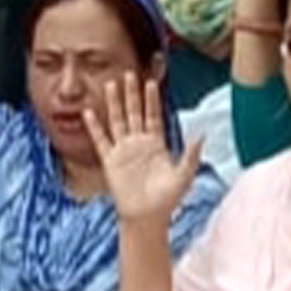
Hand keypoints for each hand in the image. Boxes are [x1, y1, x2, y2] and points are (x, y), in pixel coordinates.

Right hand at [83, 73, 202, 226]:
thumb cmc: (168, 198)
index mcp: (157, 144)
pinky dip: (94, 126)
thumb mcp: (184, 175)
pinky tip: (89, 112)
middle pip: (134, 112)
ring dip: (114, 104)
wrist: (147, 216)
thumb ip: (192, 155)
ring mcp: (123, 150)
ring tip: (110, 85)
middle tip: (128, 74)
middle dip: (131, 94)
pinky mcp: (110, 160)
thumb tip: (201, 134)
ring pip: (117, 121)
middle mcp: (139, 143)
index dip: (152, 99)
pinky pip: (100, 140)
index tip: (150, 82)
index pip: (153, 115)